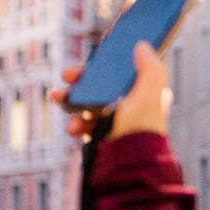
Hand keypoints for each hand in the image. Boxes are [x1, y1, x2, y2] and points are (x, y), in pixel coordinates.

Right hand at [49, 41, 172, 140]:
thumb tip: (142, 46)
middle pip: (102, 87)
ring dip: (72, 101)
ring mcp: (116, 123)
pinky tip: (75, 128)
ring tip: (59, 99)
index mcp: (147, 96)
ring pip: (89, 105)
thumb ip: (150, 68)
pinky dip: (76, 124)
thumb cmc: (141, 128)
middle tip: (66, 76)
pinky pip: (85, 125)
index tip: (91, 63)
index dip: (107, 67)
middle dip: (80, 81)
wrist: (128, 163)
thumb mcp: (150, 94)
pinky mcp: (103, 137)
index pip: (124, 75)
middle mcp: (133, 108)